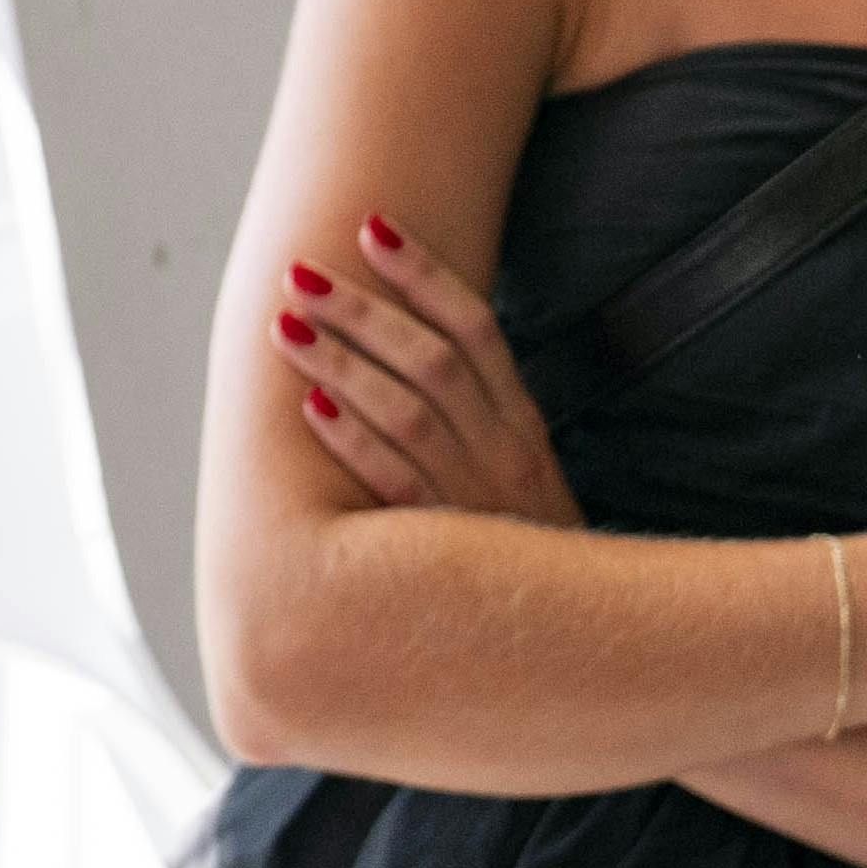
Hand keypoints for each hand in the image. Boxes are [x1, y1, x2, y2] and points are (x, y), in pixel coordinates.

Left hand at [270, 211, 582, 526]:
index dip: (424, 274)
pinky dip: (357, 444)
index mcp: (522, 424)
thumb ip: (475, 411)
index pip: (477, 328)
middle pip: (433, 360)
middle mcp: (505, 451)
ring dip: (343, 364)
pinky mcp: (450, 547)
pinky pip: (398, 486)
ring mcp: (480, 498)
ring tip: (285, 325)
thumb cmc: (524, 545)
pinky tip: (311, 407)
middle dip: (363, 310)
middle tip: (301, 272)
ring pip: (411, 412)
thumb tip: (411, 338)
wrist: (581, 641)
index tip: (370, 226)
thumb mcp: (517, 469)